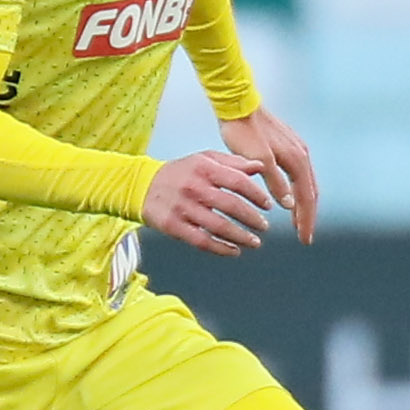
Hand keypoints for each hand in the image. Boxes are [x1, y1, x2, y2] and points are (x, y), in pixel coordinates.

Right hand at [142, 150, 280, 255]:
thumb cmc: (180, 172)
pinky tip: (234, 250)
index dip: (257, 195)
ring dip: (241, 236)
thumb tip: (260, 166)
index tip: (267, 205)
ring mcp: (183, 208)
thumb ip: (233, 163)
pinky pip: (202, 241)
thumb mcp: (204, 159)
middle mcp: (194, 187)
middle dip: (252, 218)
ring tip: (255, 241)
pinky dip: (221, 248)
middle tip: (264, 226)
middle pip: (231, 206)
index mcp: (204, 168)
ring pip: (219, 226)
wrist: (142, 186)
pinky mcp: (173, 226)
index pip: (238, 181)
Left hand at [217, 109, 318, 243]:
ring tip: (297, 223)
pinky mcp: (288, 146)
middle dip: (308, 216)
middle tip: (304, 237)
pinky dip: (297, 190)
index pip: (306, 197)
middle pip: (310, 192)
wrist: (238, 105)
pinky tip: (288, 197)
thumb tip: (290, 205)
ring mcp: (297, 149)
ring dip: (303, 204)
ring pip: (305, 183)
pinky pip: (298, 174)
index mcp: (297, 159)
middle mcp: (302, 154)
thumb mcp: (257, 160)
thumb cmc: (244, 133)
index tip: (304, 239)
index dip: (306, 220)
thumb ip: (275, 182)